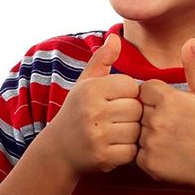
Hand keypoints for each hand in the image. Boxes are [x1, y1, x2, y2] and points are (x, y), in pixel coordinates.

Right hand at [43, 34, 141, 174]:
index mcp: (91, 89)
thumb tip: (116, 37)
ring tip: (117, 131)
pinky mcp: (102, 158)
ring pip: (136, 130)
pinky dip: (128, 151)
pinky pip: (131, 151)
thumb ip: (102, 59)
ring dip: (131, 133)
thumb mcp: (85, 83)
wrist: (57, 151)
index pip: (131, 85)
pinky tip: (116, 147)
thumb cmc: (77, 110)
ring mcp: (97, 136)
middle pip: (136, 108)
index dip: (128, 93)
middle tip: (118, 118)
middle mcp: (92, 111)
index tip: (117, 99)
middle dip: (132, 113)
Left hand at [136, 39, 194, 188]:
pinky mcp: (149, 164)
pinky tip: (166, 152)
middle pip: (139, 109)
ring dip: (147, 133)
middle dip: (151, 114)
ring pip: (137, 130)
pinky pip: (136, 152)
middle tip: (173, 124)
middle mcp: (157, 120)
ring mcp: (152, 143)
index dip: (158, 96)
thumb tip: (191, 40)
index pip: (145, 89)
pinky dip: (147, 153)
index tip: (173, 105)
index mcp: (169, 99)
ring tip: (170, 138)